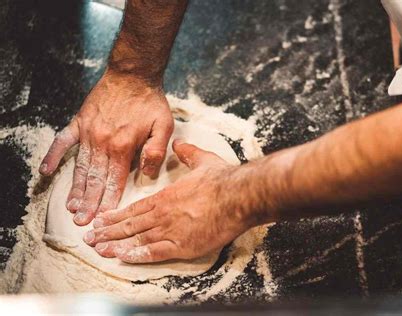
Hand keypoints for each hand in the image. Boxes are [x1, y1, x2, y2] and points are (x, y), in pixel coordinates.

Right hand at [40, 70, 173, 225]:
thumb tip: (147, 173)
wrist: (133, 75)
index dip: (109, 200)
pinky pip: (62, 142)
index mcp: (124, 145)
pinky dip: (53, 156)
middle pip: (95, 178)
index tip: (104, 218)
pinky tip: (46, 172)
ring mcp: (88, 132)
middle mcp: (103, 142)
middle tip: (82, 221)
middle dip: (89, 202)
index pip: (115, 180)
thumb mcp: (164, 125)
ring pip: (80, 166)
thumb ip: (156, 150)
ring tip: (70, 207)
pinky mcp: (79, 122)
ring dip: (75, 188)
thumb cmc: (150, 102)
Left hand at [82, 140, 252, 262]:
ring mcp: (171, 230)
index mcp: (166, 196)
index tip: (101, 219)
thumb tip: (179, 143)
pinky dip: (137, 255)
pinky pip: (154, 253)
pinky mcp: (183, 246)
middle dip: (108, 232)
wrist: (238, 196)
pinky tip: (123, 258)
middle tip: (90, 238)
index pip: (134, 208)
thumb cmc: (222, 179)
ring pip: (137, 239)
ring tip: (98, 249)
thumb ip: (188, 153)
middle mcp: (163, 214)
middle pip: (130, 225)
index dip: (116, 215)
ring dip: (116, 245)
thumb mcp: (203, 160)